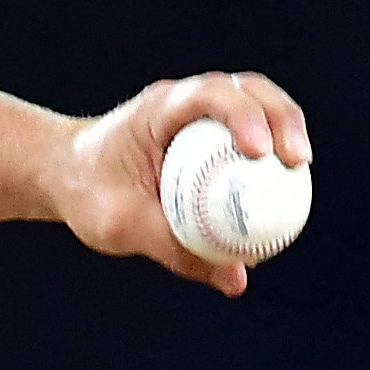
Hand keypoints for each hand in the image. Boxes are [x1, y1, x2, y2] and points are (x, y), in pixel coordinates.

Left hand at [63, 71, 309, 295]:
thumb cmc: (87, 194)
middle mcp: (185, 100)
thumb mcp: (120, 226)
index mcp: (160, 108)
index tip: (260, 151)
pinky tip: (286, 188)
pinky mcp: (210, 132)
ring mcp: (201, 113)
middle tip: (299, 161)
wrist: (68, 175)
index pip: (210, 95)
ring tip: (301, 169)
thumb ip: (175, 250)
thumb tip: (237, 280)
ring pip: (258, 105)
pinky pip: (249, 137)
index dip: (243, 115)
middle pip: (249, 90)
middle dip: (282, 118)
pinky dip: (271, 155)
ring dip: (286, 129)